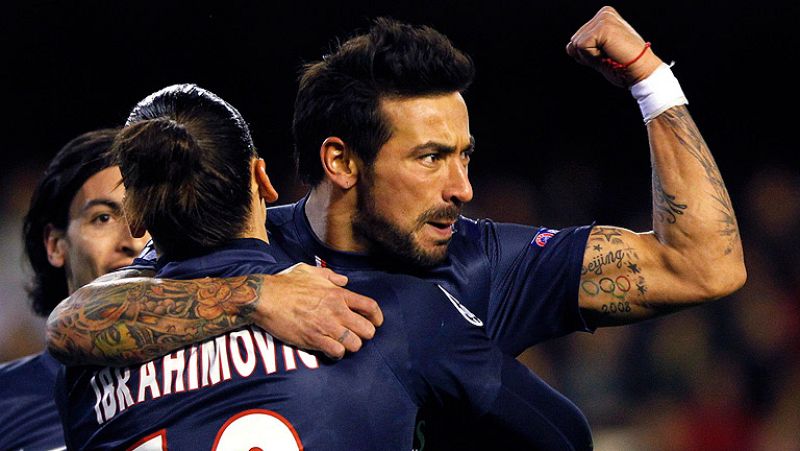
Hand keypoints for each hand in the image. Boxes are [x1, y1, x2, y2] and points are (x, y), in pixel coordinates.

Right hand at [251, 263, 383, 358]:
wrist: (266, 298)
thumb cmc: (286, 284)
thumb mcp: (310, 272)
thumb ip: (330, 276)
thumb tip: (344, 280)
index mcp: (338, 294)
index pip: (370, 306)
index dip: (377, 317)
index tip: (376, 322)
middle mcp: (336, 310)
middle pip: (367, 330)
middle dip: (365, 334)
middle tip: (356, 335)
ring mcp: (326, 326)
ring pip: (355, 344)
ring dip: (351, 346)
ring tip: (342, 343)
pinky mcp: (314, 339)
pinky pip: (337, 352)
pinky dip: (336, 353)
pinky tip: (330, 349)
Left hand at [566, 6, 662, 86]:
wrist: (642, 71)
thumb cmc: (623, 65)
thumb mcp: (599, 53)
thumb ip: (584, 47)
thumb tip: (569, 47)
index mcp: (604, 17)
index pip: (577, 39)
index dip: (588, 54)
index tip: (607, 55)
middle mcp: (604, 13)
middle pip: (574, 41)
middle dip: (587, 56)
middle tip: (609, 56)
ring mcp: (604, 18)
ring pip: (576, 44)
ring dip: (591, 57)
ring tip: (610, 55)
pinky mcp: (603, 27)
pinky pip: (581, 47)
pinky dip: (592, 57)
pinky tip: (609, 54)